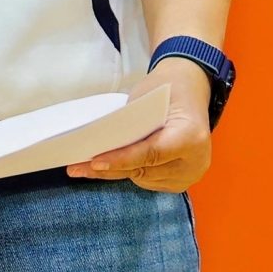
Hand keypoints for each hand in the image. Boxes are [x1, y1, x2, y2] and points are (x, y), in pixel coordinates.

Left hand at [66, 58, 212, 192]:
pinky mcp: (180, 182)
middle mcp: (195, 161)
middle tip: (77, 167)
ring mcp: (190, 175)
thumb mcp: (149, 96)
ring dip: (115, 173)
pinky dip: (128, 174)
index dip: (122, 159)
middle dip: (109, 168)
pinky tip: (105, 169)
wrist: (191, 92)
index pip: (152, 152)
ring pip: (142, 179)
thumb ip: (131, 123)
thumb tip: (101, 142)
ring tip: (84, 168)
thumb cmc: (168, 89)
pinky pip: (148, 181)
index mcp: (191, 136)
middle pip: (144, 170)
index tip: (96, 161)